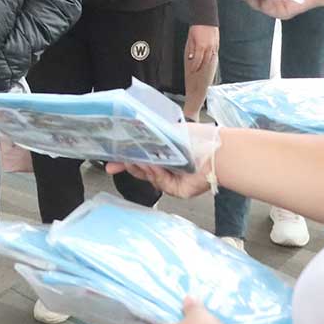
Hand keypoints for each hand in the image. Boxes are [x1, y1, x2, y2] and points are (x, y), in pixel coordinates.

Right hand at [105, 124, 219, 197]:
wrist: (213, 152)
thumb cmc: (194, 138)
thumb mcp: (165, 133)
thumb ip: (146, 137)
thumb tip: (127, 138)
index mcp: (164, 152)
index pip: (141, 158)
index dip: (125, 161)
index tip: (110, 164)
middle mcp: (168, 167)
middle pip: (142, 171)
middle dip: (130, 166)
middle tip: (119, 162)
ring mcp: (173, 180)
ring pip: (149, 178)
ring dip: (144, 169)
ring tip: (142, 160)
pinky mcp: (178, 190)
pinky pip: (161, 185)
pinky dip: (157, 176)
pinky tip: (157, 167)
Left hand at [184, 25, 218, 76]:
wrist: (206, 19)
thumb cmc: (197, 27)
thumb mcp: (191, 38)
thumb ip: (191, 49)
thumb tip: (191, 58)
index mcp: (201, 46)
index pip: (197, 60)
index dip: (194, 66)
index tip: (192, 70)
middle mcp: (208, 47)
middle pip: (205, 61)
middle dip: (200, 67)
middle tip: (197, 71)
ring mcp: (214, 46)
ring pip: (211, 58)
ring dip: (207, 64)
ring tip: (203, 68)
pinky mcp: (217, 43)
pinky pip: (214, 53)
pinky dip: (211, 58)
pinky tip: (209, 60)